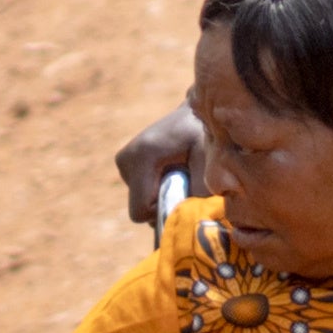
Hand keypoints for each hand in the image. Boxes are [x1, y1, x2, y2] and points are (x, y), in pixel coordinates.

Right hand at [113, 100, 205, 224]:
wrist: (195, 113)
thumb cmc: (206, 134)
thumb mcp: (209, 162)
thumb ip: (198, 193)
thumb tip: (186, 220)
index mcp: (141, 157)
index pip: (141, 210)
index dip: (165, 212)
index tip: (185, 194)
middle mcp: (126, 160)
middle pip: (140, 208)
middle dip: (165, 203)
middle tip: (187, 180)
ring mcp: (124, 162)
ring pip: (142, 202)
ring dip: (163, 195)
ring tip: (182, 171)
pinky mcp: (126, 164)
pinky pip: (142, 193)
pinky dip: (159, 188)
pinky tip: (173, 169)